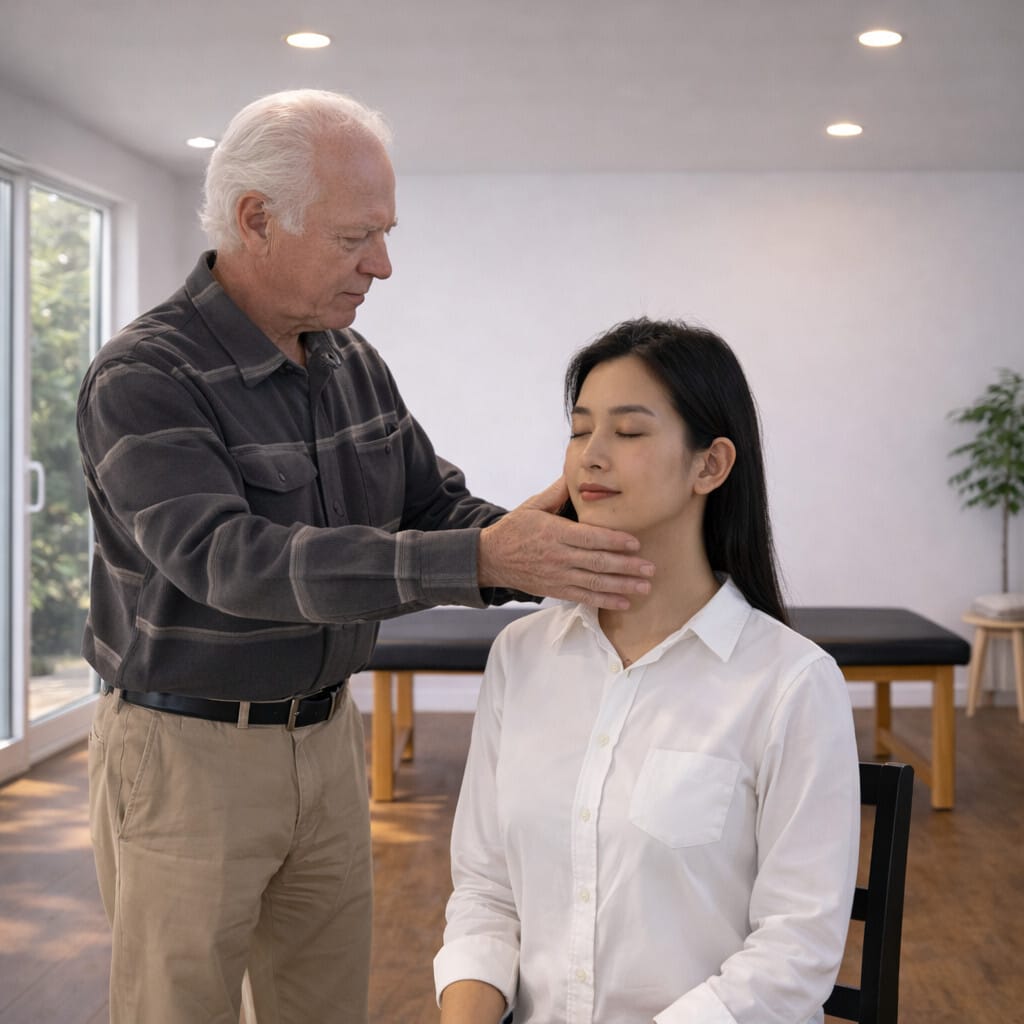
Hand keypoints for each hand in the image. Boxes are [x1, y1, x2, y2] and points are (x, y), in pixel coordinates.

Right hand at [478, 478, 654, 609]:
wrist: (491, 559)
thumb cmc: (515, 529)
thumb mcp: (532, 506)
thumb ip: (557, 492)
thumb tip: (575, 473)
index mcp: (554, 533)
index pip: (590, 538)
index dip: (614, 541)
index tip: (635, 543)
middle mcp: (558, 556)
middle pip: (597, 562)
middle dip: (626, 566)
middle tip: (650, 568)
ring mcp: (557, 576)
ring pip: (594, 583)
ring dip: (622, 586)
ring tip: (644, 586)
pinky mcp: (556, 590)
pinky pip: (584, 597)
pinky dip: (605, 601)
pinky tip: (624, 601)